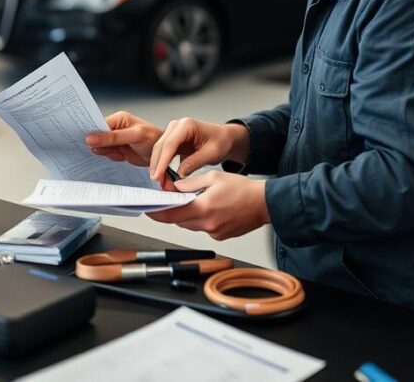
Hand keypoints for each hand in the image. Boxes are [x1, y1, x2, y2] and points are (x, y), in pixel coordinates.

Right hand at [85, 111, 161, 167]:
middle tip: (103, 148)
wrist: (163, 156)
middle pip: (97, 136)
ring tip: (119, 152)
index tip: (84, 140)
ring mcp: (115, 140)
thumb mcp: (134, 136)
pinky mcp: (117, 150)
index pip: (98, 124)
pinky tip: (122, 155)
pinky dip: (113, 157)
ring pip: (101, 147)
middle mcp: (115, 128)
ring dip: (107, 152)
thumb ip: (113, 137)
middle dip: (98, 144)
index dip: (90, 132)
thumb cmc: (153, 139)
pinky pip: (107, 155)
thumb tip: (91, 137)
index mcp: (118, 118)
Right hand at [147, 118, 249, 185]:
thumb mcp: (212, 153)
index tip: (158, 176)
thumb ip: (195, 162)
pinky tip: (164, 177)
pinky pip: (163, 154)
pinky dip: (163, 166)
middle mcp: (177, 126)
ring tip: (163, 183)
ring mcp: (173, 132)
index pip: (170, 144)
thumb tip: (179, 174)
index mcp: (187, 125)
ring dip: (158, 168)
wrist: (225, 138)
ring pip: (159, 151)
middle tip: (160, 184)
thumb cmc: (222, 141)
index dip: (162, 162)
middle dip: (158, 167)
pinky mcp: (172, 141)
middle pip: (160, 147)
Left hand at [147, 172, 269, 239]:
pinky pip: (203, 228)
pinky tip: (209, 208)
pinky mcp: (221, 236)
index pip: (172, 215)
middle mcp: (207, 224)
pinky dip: (200, 219)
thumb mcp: (213, 177)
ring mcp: (215, 232)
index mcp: (203, 208)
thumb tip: (174, 188)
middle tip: (169, 200)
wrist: (266, 203)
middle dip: (173, 211)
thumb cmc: (243, 189)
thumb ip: (190, 184)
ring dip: (187, 215)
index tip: (148, 209)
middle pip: (179, 221)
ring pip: (190, 225)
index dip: (157, 213)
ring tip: (193, 201)